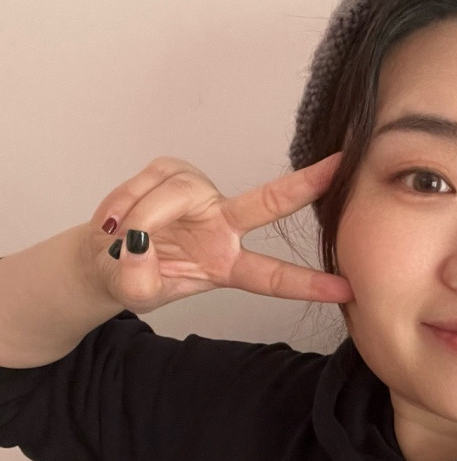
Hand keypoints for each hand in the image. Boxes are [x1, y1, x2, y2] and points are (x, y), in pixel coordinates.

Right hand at [88, 155, 352, 312]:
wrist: (105, 255)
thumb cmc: (133, 277)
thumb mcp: (137, 292)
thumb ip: (138, 279)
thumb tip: (138, 248)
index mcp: (227, 265)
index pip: (273, 276)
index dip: (308, 283)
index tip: (346, 289)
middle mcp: (223, 226)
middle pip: (268, 202)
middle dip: (305, 185)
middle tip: (339, 168)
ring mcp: (200, 195)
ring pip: (178, 193)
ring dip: (142, 215)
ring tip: (119, 238)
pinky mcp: (172, 171)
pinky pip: (150, 181)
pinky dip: (124, 202)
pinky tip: (116, 221)